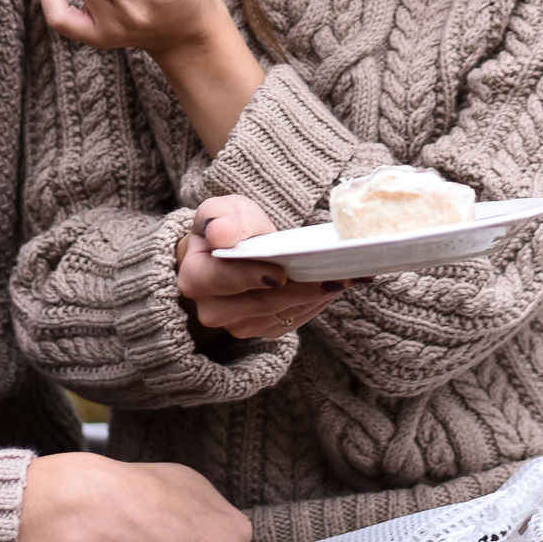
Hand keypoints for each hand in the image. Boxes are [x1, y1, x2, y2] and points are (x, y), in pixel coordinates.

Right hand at [177, 195, 355, 340]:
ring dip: (316, 296)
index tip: (279, 273)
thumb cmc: (227, 228)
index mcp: (195, 278)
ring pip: (282, 314)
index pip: (222, 281)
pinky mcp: (262, 330)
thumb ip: (219, 217)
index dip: (250, 277)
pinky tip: (336, 285)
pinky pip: (293, 320)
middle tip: (335, 277)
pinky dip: (317, 302)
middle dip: (300, 290)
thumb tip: (220, 234)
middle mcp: (212, 310)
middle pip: (261, 303)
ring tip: (347, 278)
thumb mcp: (221, 211)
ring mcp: (238, 325)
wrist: (232, 251)